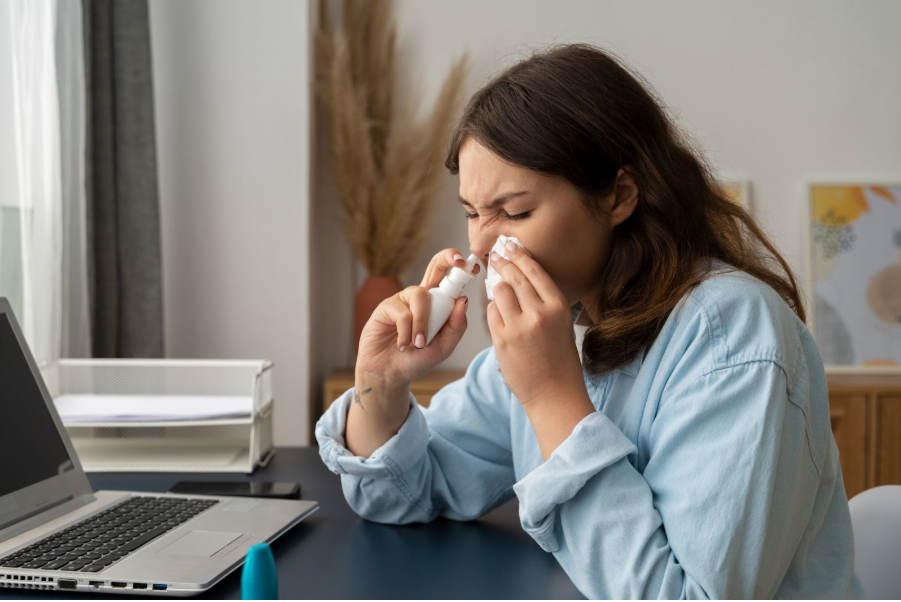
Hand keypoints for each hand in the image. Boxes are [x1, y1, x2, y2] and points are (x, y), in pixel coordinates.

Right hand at [356, 248, 478, 387]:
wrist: (391, 375)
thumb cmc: (416, 360)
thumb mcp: (444, 347)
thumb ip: (455, 326)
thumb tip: (463, 300)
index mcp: (438, 304)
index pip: (450, 279)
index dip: (460, 268)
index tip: (472, 265)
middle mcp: (421, 297)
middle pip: (435, 266)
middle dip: (447, 258)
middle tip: (458, 262)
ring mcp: (403, 299)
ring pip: (420, 296)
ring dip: (422, 323)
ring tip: (419, 344)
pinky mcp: (386, 307)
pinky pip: (402, 313)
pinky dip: (406, 333)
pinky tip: (402, 345)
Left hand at [486, 242, 585, 407]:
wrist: (553, 393)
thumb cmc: (560, 359)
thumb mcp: (561, 324)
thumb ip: (544, 302)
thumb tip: (521, 279)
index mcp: (558, 307)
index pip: (534, 271)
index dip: (520, 255)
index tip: (510, 246)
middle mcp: (538, 313)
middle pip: (514, 277)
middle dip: (503, 264)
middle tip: (496, 256)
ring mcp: (518, 327)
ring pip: (499, 292)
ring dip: (497, 287)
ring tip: (497, 286)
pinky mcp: (501, 340)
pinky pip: (491, 313)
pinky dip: (492, 309)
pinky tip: (497, 311)